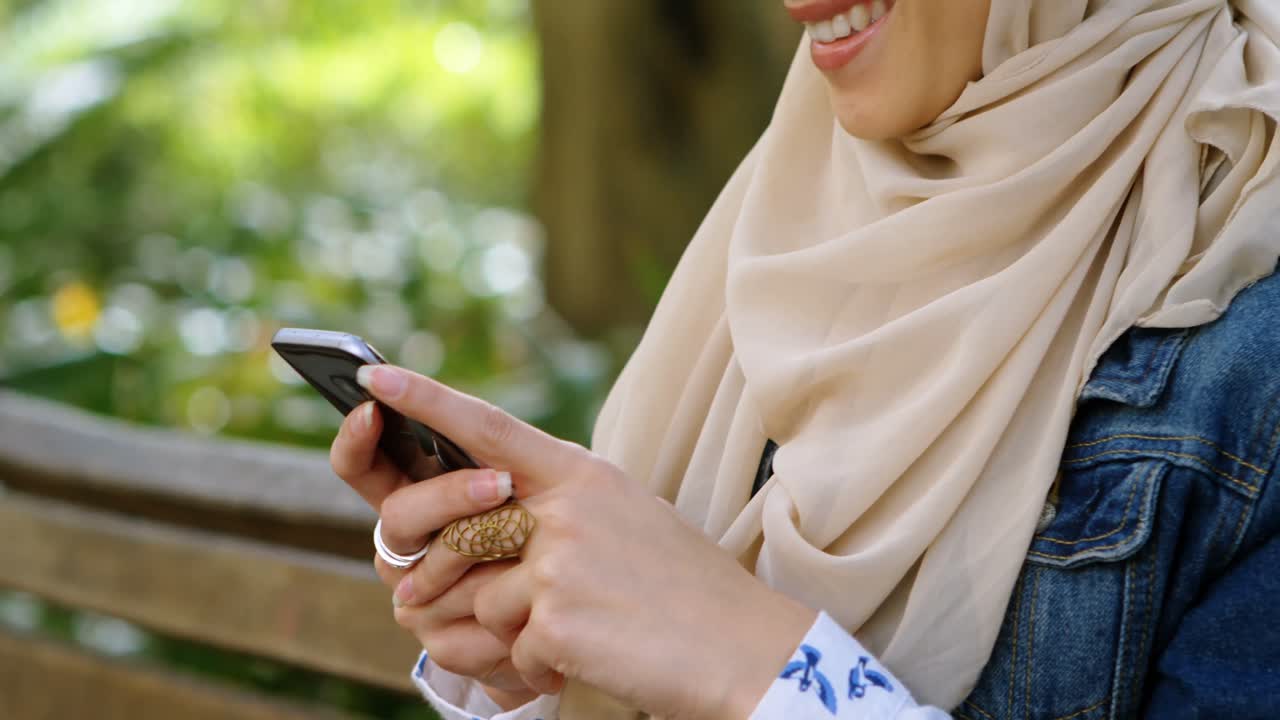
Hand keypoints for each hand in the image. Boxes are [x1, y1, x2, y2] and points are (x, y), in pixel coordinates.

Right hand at [329, 400, 538, 705]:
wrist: (584, 615)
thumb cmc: (555, 528)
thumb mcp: (536, 473)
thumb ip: (496, 440)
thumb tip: (469, 409)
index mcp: (416, 494)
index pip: (363, 466)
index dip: (356, 438)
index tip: (370, 402)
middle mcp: (405, 547)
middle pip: (398, 514)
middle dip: (451, 495)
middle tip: (502, 483)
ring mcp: (417, 597)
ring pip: (431, 569)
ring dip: (491, 553)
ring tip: (540, 546)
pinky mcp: (443, 645)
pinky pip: (465, 621)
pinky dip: (510, 610)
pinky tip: (537, 607)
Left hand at [356, 364, 817, 719]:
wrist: (748, 650)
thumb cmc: (684, 591)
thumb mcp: (626, 523)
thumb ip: (556, 512)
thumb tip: (481, 528)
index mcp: (584, 475)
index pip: (491, 428)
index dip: (429, 402)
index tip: (377, 377)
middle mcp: (567, 506)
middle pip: (459, 532)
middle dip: (449, 576)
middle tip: (486, 601)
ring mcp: (560, 558)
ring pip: (482, 600)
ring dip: (518, 631)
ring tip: (583, 628)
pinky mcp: (556, 615)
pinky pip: (512, 648)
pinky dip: (544, 664)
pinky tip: (597, 654)